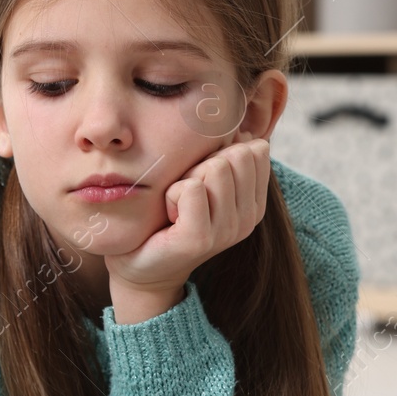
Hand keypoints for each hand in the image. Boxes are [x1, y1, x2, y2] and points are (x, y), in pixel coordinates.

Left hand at [103, 132, 271, 299]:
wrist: (141, 264)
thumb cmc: (169, 217)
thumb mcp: (204, 182)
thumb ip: (226, 158)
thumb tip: (243, 131)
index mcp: (255, 203)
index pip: (255, 150)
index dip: (222, 154)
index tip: (203, 181)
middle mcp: (248, 219)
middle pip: (236, 155)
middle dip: (204, 164)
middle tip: (187, 195)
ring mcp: (227, 231)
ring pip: (215, 168)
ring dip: (186, 179)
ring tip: (178, 206)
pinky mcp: (200, 239)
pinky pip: (191, 188)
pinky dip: (172, 194)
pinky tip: (169, 216)